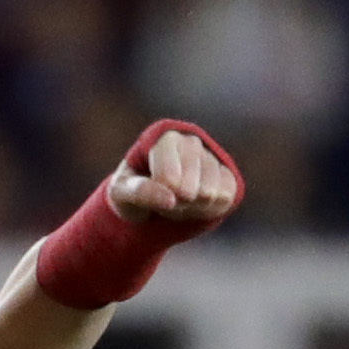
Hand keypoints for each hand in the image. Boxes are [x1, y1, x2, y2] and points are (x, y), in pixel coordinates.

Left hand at [109, 122, 244, 232]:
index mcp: (164, 139)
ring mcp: (211, 157)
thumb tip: (172, 198)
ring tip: (178, 202)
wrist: (151, 198)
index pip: (170, 179)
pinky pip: (225, 198)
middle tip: (164, 202)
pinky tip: (196, 204)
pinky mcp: (227, 175)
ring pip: (210, 195)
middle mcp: (191, 141)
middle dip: (175, 206)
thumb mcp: (121, 193)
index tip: (151, 196)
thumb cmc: (131, 192)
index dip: (159, 198)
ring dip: (192, 209)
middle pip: (191, 190)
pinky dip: (209, 210)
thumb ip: (140, 192)